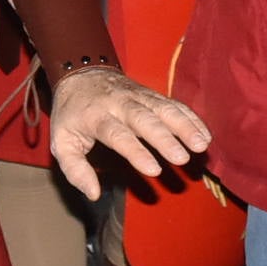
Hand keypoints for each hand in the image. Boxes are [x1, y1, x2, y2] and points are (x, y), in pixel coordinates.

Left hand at [46, 65, 211, 202]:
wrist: (80, 71)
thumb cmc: (72, 115)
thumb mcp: (62, 142)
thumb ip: (75, 170)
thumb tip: (93, 194)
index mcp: (95, 116)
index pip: (117, 134)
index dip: (136, 151)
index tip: (154, 170)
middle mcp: (119, 103)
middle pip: (144, 119)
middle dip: (165, 138)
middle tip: (182, 158)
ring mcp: (138, 96)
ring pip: (163, 108)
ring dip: (184, 126)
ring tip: (201, 145)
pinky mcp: (152, 94)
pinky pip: (173, 104)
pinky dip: (190, 117)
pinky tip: (205, 135)